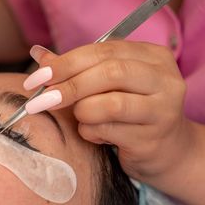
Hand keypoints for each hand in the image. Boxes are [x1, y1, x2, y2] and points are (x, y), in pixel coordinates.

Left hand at [23, 42, 192, 179]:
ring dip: (82, 112)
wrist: (167, 153)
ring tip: (81, 119)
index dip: (66, 62)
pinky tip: (95, 136)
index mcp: (153, 57)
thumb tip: (38, 53)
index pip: (103, 51)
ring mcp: (164, 110)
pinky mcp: (154, 139)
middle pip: (109, 73)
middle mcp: (165, 79)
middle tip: (42, 100)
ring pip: (110, 104)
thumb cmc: (130, 115)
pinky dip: (91, 133)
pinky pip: (109, 132)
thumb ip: (76, 69)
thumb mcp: (106, 87)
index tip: (36, 78)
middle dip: (69, 86)